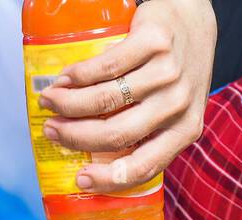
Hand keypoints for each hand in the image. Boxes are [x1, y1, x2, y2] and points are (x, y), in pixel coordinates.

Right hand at [38, 0, 215, 193]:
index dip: (108, 178)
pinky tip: (64, 79)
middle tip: (52, 131)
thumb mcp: (173, 110)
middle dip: (75, 136)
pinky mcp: (154, 43)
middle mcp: (179, 105)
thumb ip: (147, 133)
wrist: (192, 19)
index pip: (145, 166)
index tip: (81, 178)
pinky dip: (77, 75)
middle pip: (116, 134)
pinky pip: (105, 66)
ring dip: (68, 104)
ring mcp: (168, 74)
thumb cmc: (177, 71)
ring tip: (50, 102)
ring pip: (106, 99)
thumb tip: (93, 156)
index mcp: (186, 131)